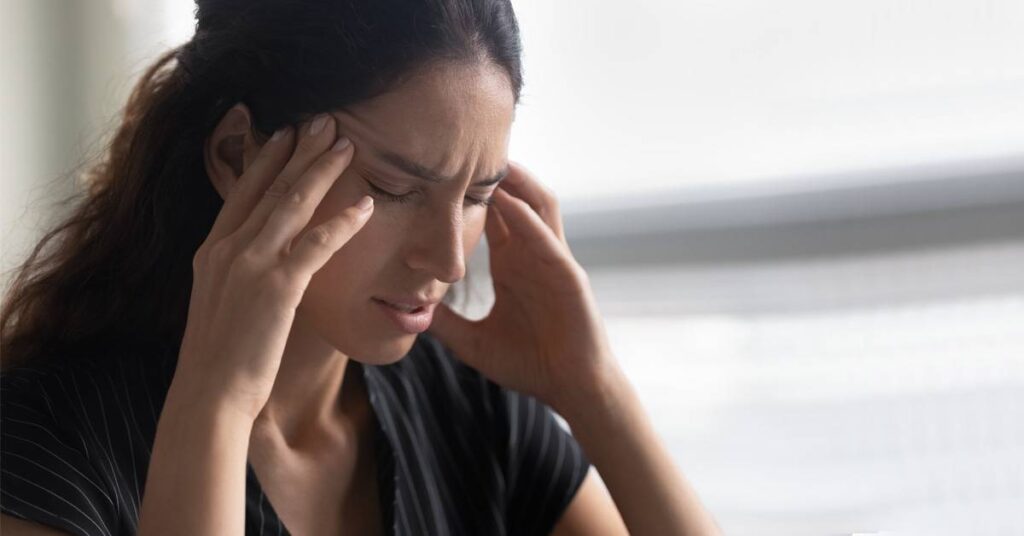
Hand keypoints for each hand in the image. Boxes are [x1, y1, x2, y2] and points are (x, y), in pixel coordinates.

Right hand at [172, 113, 373, 420]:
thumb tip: (264, 263)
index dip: (267, 159)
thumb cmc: (221, 358)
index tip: (287, 133)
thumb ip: (239, 274)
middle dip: (300, 150)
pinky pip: (316, 245)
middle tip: (326, 120)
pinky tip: (367, 205)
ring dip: (322, 170)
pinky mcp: (276, 288)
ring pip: (292, 204)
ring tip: (347, 143)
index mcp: (212, 251)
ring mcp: (250, 265)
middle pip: (269, 187)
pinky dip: (343, 222)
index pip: (243, 192)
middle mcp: (227, 249)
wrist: (208, 395)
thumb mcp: (222, 303)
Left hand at [428, 162, 619, 412]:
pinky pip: (548, 239)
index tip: (437, 169)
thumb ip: (446, 324)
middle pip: (515, 198)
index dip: (467, 191)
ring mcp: (553, 260)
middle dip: (492, 171)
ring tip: (489, 157)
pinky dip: (528, 218)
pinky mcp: (568, 276)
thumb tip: (409, 313)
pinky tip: (508, 202)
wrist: (570, 389)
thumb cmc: (530, 364)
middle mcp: (533, 254)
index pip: (491, 215)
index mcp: (513, 264)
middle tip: (460, 142)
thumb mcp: (474, 341)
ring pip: (538, 205)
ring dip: (517, 181)